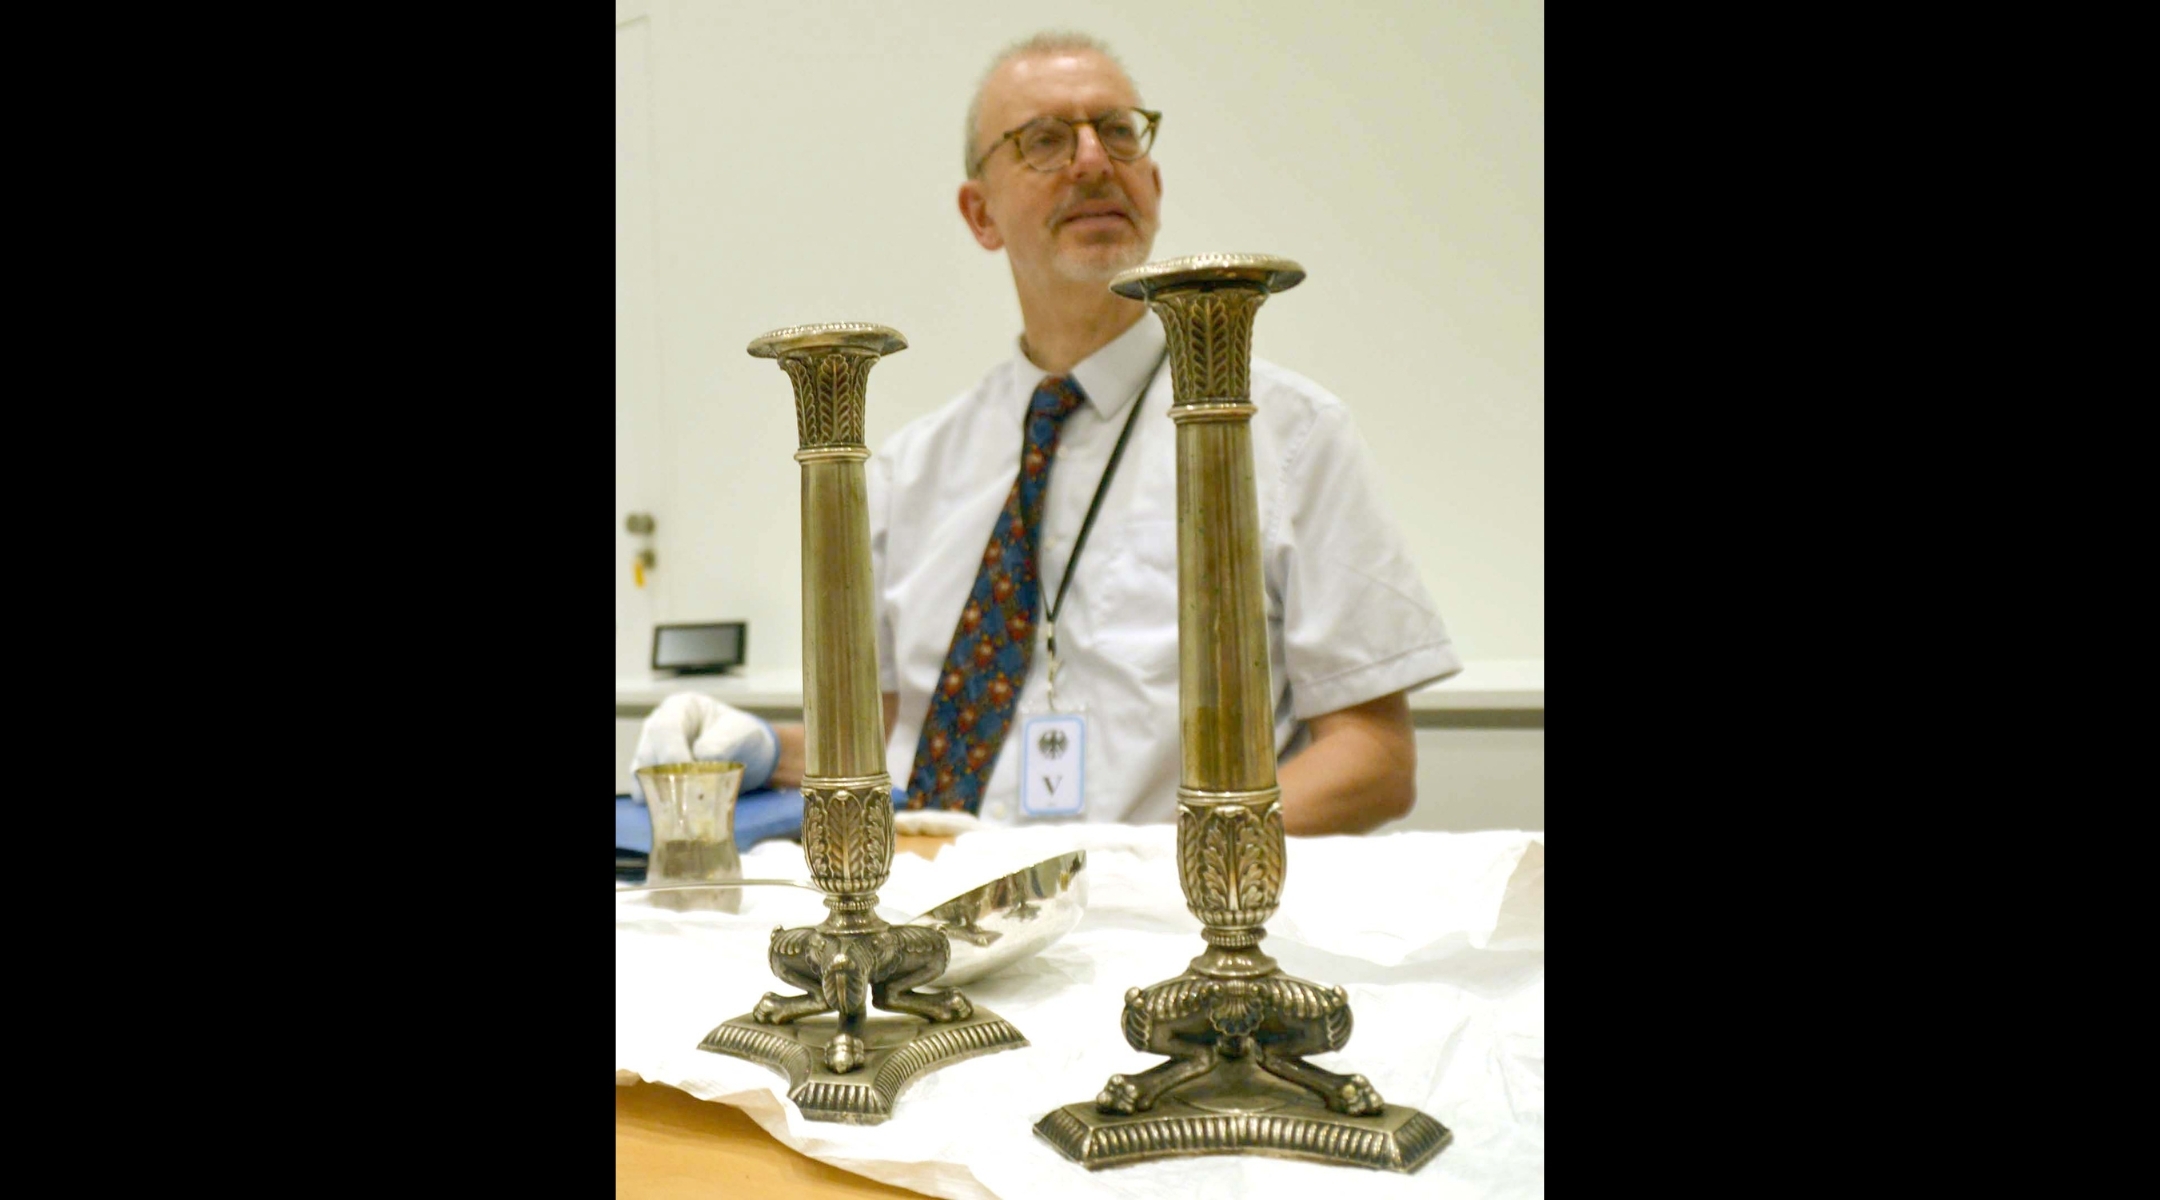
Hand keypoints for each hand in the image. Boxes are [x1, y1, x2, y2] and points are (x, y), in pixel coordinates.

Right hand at [628, 693, 779, 801]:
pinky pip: (645, 791)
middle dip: (667, 778)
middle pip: (647, 753)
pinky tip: (680, 811)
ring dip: (662, 793)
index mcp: (679, 708)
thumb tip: (702, 757)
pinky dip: (660, 804)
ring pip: (642, 775)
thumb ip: (725, 741)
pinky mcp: (653, 776)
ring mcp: (652, 752)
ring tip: (688, 807)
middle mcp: (658, 727)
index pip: (665, 729)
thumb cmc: (742, 735)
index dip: (673, 754)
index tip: (691, 774)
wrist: (745, 753)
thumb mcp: (743, 732)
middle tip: (691, 797)